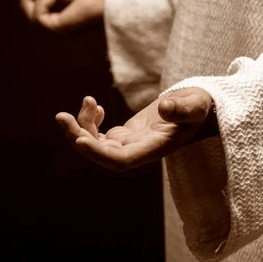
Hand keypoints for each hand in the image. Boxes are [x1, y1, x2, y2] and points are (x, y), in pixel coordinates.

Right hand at [18, 0, 110, 32]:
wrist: (109, 3)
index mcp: (69, 24)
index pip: (44, 18)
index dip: (34, 4)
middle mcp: (62, 32)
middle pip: (34, 21)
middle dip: (27, 5)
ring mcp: (58, 33)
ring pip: (34, 16)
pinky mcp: (56, 30)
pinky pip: (38, 16)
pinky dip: (43, 2)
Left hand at [55, 88, 218, 170]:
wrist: (200, 107)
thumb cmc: (201, 106)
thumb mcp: (197, 105)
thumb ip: (184, 109)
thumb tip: (165, 107)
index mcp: (155, 148)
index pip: (122, 160)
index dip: (99, 154)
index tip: (81, 140)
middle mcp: (140, 151)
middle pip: (102, 155)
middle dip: (79, 137)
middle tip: (62, 117)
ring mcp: (131, 144)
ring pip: (97, 144)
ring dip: (81, 127)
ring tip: (85, 101)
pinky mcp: (126, 134)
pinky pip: (101, 134)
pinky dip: (91, 120)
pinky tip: (94, 105)